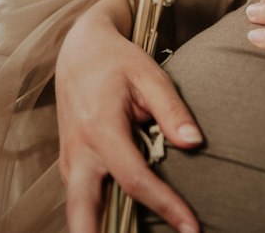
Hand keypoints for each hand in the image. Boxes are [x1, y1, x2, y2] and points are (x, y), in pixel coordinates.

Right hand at [55, 0, 201, 232]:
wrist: (79, 50)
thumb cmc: (118, 61)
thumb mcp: (149, 75)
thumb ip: (172, 110)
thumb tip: (194, 144)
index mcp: (100, 129)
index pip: (134, 180)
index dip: (165, 205)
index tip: (192, 227)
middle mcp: (79, 152)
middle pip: (82, 212)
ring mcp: (69, 160)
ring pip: (77, 210)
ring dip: (95, 231)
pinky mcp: (70, 164)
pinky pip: (79, 199)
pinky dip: (94, 218)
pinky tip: (119, 227)